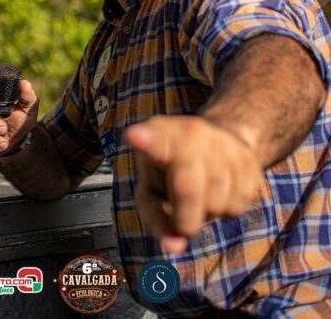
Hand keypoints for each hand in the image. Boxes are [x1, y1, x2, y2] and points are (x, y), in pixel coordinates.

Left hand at [125, 116, 262, 253]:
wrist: (214, 144)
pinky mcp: (248, 159)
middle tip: (181, 222)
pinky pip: (238, 205)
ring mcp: (223, 143)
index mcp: (160, 137)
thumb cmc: (170, 171)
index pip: (154, 140)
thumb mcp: (151, 190)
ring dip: (207, 213)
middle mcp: (192, 133)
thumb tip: (174, 248)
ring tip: (200, 195)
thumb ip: (155, 218)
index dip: (145, 140)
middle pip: (189, 188)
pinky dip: (227, 210)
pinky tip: (219, 191)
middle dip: (184, 219)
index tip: (134, 136)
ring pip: (216, 202)